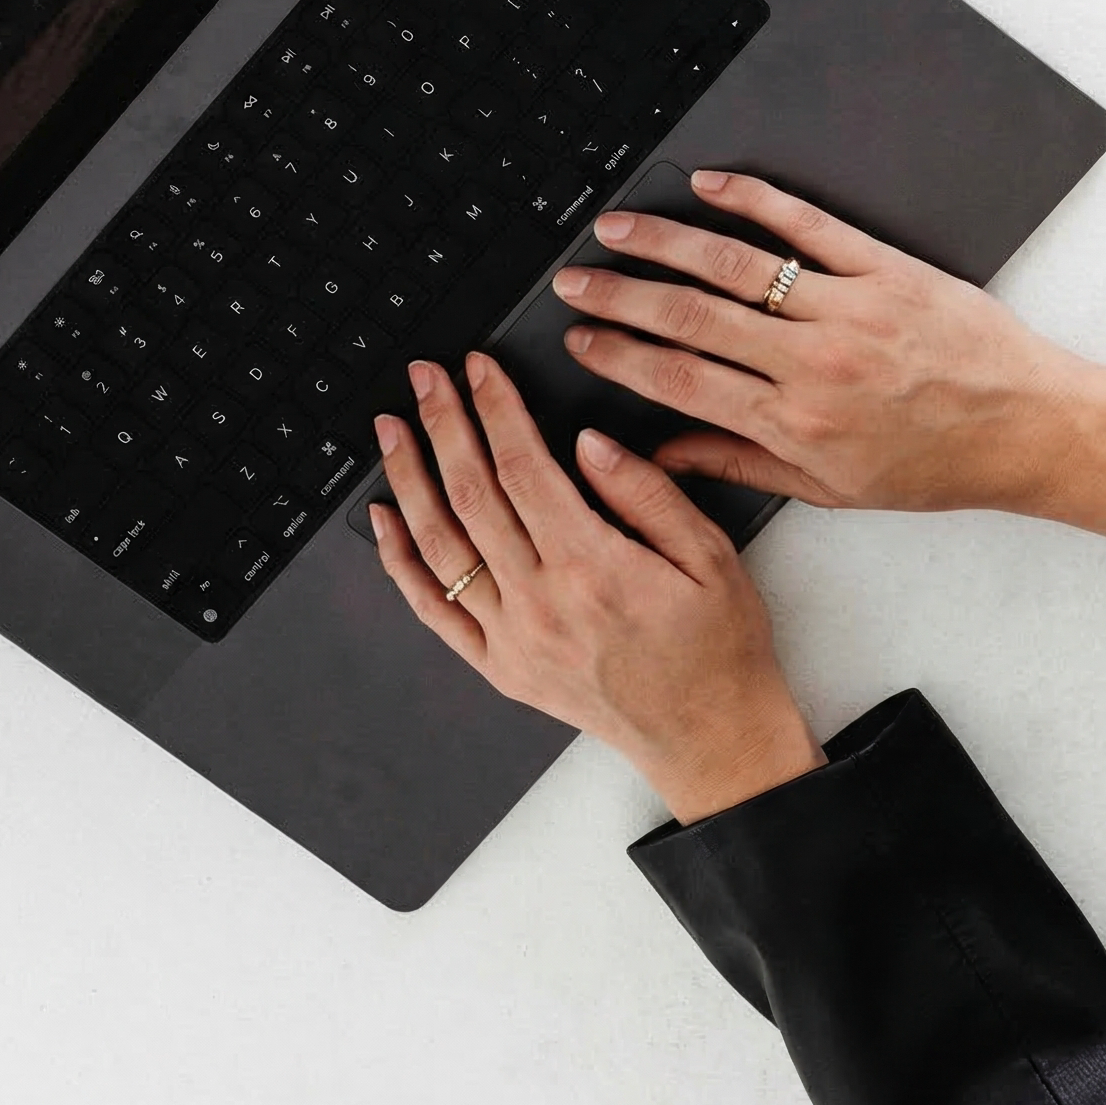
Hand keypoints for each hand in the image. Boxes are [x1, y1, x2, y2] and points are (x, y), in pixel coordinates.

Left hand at [369, 351, 824, 824]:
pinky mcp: (500, 668)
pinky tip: (387, 519)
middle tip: (425, 377)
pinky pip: (434, 609)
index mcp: (593, 567)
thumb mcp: (710, 554)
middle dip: (443, 424)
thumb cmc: (718, 646)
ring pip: (441, 545)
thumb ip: (646, 492)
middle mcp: (541, 603)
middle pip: (471, 494)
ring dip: (410, 479)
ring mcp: (512, 640)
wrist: (709, 736)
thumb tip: (588, 442)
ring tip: (393, 429)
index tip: (479, 368)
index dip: (496, 409)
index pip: (523, 467)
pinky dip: (401, 562)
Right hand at [550, 170, 1082, 515]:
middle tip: (574, 281)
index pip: (682, 380)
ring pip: (736, 265)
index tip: (580, 338)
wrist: (1025, 426)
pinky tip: (709, 183)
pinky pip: (806, 224)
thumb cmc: (935, 463)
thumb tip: (665, 451)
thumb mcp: (831, 489)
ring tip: (618, 228)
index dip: (621, 355)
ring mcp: (850, 308)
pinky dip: (752, 198)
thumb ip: (740, 464)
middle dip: (621, 296)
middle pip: (692, 317)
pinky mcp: (885, 268)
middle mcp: (815, 364)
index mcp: (796, 424)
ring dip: (666, 242)